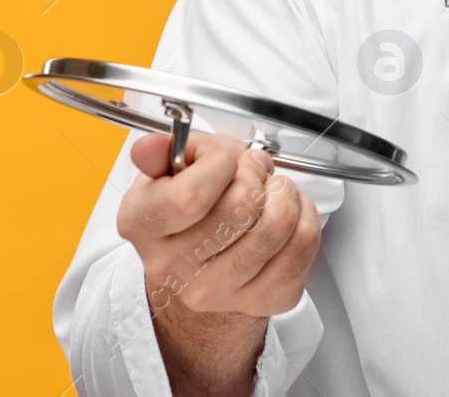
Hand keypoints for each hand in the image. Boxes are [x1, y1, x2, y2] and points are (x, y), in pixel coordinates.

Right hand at [118, 131, 319, 317]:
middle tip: (254, 174)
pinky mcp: (259, 302)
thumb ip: (164, 150)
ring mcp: (214, 291)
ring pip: (276, 227)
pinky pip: (302, 247)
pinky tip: (288, 215)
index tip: (225, 160)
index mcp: (143, 225)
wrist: (205, 257)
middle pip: (240, 208)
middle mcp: (171, 267)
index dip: (221, 163)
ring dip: (285, 194)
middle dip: (257, 175)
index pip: (192, 195)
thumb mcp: (174, 167)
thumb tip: (150, 146)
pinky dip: (305, 218)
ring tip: (273, 193)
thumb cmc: (196, 205)